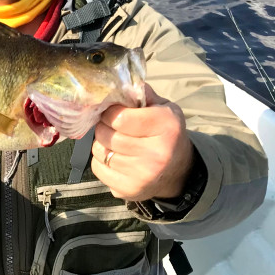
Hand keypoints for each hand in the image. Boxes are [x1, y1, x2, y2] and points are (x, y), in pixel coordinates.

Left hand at [91, 84, 194, 201]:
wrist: (176, 171)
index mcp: (166, 127)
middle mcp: (155, 154)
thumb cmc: (165, 134)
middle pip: (107, 135)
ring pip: (100, 152)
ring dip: (101, 144)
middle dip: (103, 127)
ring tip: (114, 142)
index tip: (111, 112)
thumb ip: (142, 95)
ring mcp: (141, 176)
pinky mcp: (128, 190)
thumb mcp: (163, 108)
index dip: (110, 112)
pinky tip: (114, 158)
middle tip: (110, 126)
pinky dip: (100, 161)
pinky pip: (98, 169)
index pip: (120, 117)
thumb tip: (119, 83)